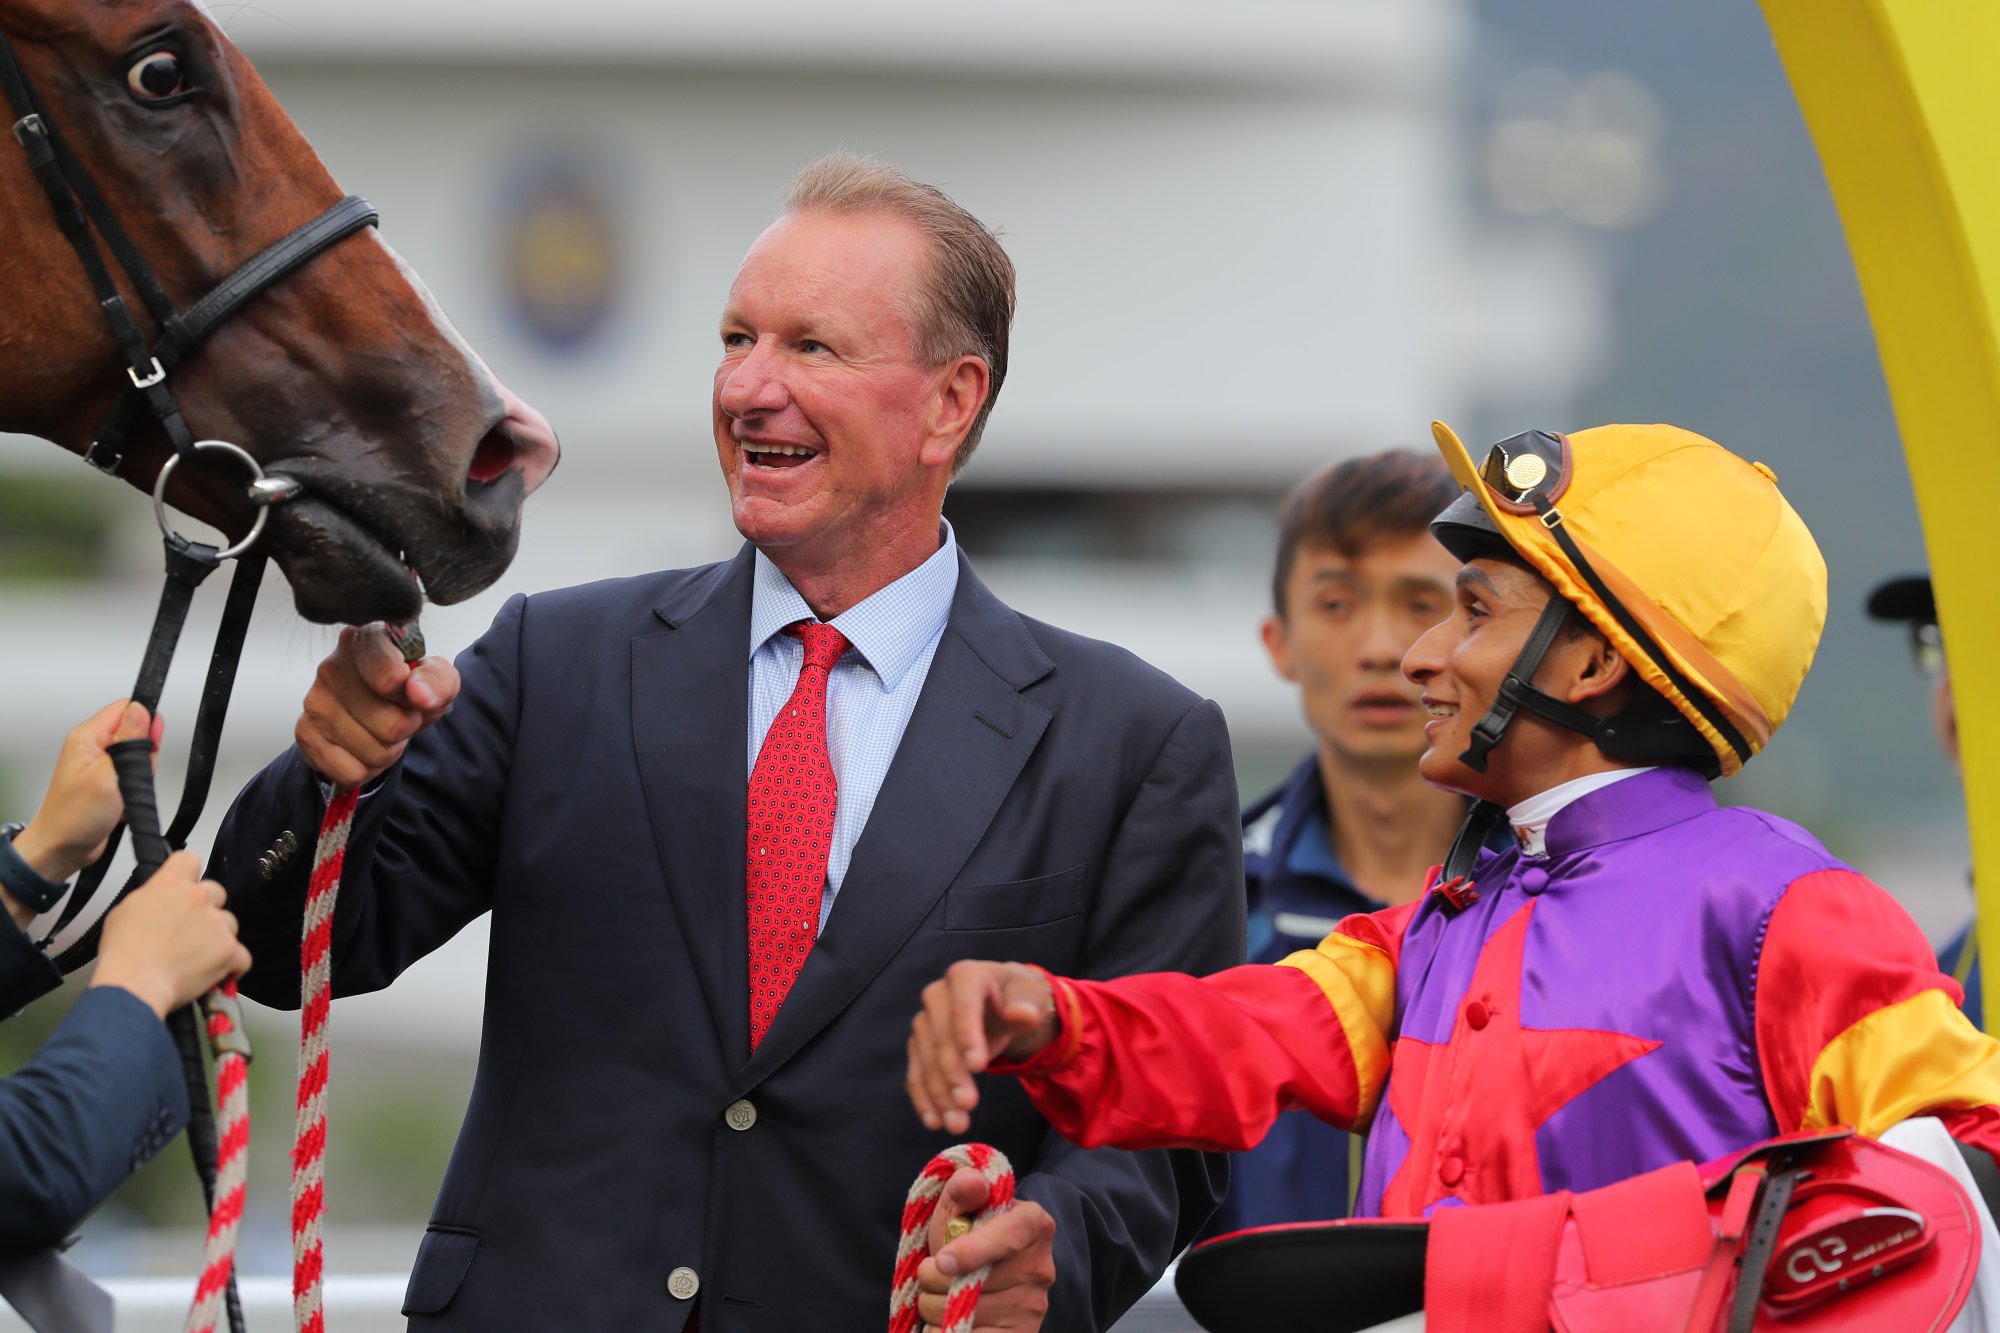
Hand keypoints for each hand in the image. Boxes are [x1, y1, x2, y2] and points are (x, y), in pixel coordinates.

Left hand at [11, 700, 161, 883]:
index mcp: (87, 737)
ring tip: (123, 794)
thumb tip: (141, 709)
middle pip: (138, 733)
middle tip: (129, 777)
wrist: (62, 849)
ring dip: (141, 777)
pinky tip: (124, 801)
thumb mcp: (107, 775)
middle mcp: (93, 747)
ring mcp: (102, 765)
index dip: (145, 723)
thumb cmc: (74, 817)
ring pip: (141, 757)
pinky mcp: (109, 781)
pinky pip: (137, 776)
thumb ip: (127, 741)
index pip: (127, 709)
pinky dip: (137, 789)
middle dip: (144, 757)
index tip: (148, 747)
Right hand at [90, 851, 250, 1017]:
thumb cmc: (123, 953)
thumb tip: (159, 899)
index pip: (190, 860)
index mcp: (171, 884)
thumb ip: (150, 896)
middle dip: (206, 908)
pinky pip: (242, 955)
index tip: (186, 884)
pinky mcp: (229, 950)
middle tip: (189, 928)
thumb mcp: (124, 910)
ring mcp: (217, 924)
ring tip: (196, 954)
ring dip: (218, 936)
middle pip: (216, 892)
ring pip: (229, 923)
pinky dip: (232, 964)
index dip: (188, 873)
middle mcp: (199, 898)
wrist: (134, 984)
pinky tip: (217, 970)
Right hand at [297, 624, 457, 786]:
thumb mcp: (438, 680)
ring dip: (388, 750)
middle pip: (393, 725)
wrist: (378, 716)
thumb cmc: (409, 692)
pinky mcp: (304, 732)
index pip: (389, 674)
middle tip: (401, 716)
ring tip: (381, 732)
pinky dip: (365, 769)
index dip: (412, 694)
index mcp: (366, 640)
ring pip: (375, 752)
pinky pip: (351, 772)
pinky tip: (361, 748)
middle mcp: (332, 666)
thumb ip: (437, 680)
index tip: (415, 694)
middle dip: (406, 729)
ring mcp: (314, 700)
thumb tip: (419, 693)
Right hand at [908, 961, 1057, 1135]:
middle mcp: (936, 995)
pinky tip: (934, 1120)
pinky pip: (916, 1074)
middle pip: (940, 1038)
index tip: (978, 1067)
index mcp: (965, 975)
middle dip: (953, 1074)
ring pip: (926, 1061)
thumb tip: (1023, 1013)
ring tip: (956, 1123)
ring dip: (939, 1094)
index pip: (963, 1006)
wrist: (1002, 1001)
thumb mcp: (1029, 997)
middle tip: (968, 1104)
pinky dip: (923, 1099)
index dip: (967, 1035)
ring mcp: (924, 1021)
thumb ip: (1026, 1006)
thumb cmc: (1017, 996)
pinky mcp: (919, 1045)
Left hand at [916, 1169, 1055, 1331]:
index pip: (1011, 1235)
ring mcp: (1032, 1308)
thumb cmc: (964, 1235)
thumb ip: (963, 1189)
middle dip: (935, 1278)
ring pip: (965, 1315)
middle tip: (935, 1270)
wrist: (975, 1277)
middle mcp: (1041, 1267)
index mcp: (1034, 1224)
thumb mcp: (959, 1208)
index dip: (973, 1250)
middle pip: (977, 1282)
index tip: (943, 1261)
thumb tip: (972, 1183)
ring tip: (941, 1293)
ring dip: (934, 1306)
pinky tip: (949, 1320)